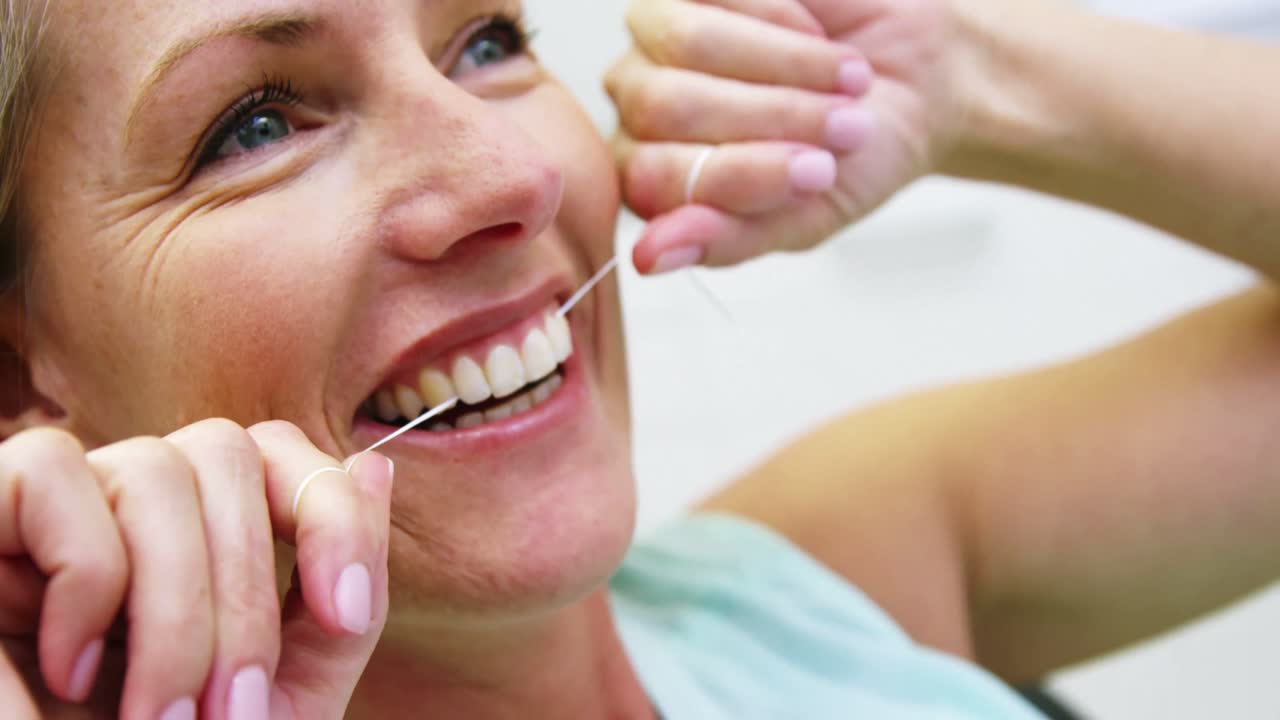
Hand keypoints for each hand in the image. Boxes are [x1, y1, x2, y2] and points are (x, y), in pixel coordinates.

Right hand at [0, 420, 392, 718]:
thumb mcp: (282, 698)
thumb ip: (342, 601)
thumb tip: (376, 468)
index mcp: (198, 530)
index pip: (276, 448)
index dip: (330, 513)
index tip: (346, 615)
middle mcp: (129, 500)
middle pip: (224, 452)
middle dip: (246, 596)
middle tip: (235, 715)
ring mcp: (56, 503)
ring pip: (152, 467)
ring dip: (175, 609)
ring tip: (160, 718)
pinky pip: (51, 473)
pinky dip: (85, 575)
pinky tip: (72, 670)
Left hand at [607, 0, 966, 271]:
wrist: (920, 84)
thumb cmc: (852, 158)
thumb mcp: (803, 217)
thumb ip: (726, 239)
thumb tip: (649, 259)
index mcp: (649, 175)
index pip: (651, 178)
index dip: (740, 175)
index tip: (820, 175)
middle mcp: (639, 101)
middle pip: (668, 106)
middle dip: (771, 117)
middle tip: (843, 127)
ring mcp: (659, 33)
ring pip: (687, 41)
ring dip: (785, 66)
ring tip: (848, 80)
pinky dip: (787, 17)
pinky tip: (819, 33)